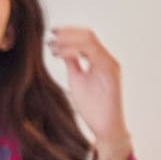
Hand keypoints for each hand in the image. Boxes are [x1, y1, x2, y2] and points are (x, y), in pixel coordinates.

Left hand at [48, 27, 128, 151]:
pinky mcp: (110, 73)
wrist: (105, 127)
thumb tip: (62, 48)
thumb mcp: (77, 79)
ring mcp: (110, 65)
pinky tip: (60, 53)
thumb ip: (72, 63)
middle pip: (89, 35)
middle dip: (68, 33)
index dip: (69, 32)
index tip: (51, 34)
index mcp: (99, 60)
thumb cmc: (92, 107)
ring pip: (91, 41)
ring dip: (69, 40)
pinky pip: (94, 53)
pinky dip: (75, 50)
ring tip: (52, 45)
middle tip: (50, 35)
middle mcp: (107, 60)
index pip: (86, 38)